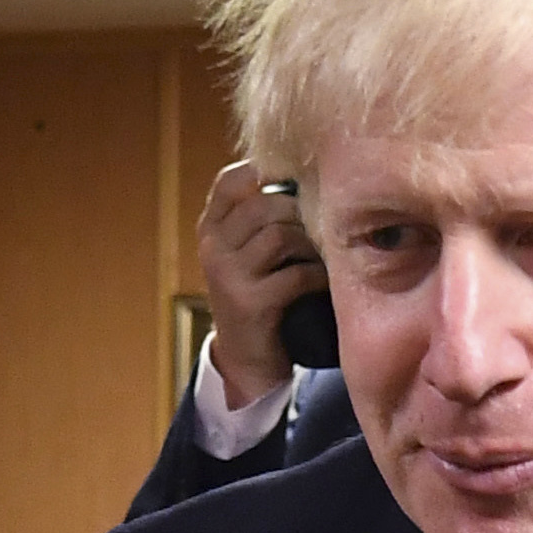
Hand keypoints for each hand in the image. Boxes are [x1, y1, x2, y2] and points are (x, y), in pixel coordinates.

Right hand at [197, 159, 326, 407]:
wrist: (246, 360)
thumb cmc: (257, 295)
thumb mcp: (245, 253)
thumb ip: (260, 218)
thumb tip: (306, 175)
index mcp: (210, 230)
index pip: (231, 181)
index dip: (265, 172)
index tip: (295, 182)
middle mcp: (213, 248)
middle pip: (267, 205)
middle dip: (302, 213)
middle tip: (321, 228)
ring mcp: (228, 276)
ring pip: (282, 235)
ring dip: (311, 243)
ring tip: (322, 255)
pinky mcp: (250, 303)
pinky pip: (296, 273)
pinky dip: (317, 275)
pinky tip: (323, 281)